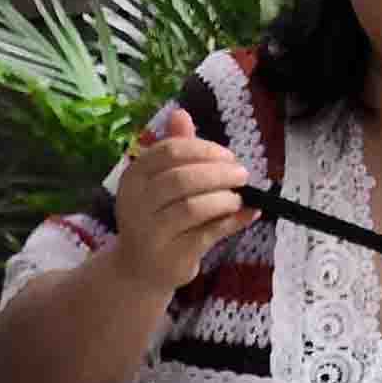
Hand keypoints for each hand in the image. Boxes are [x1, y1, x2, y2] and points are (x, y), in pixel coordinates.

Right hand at [107, 113, 250, 296]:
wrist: (139, 269)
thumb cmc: (156, 217)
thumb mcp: (160, 181)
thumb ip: (173, 148)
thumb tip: (181, 112)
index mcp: (134, 177)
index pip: (170, 151)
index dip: (204, 149)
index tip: (228, 155)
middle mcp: (136, 204)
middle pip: (182, 178)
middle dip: (219, 173)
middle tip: (242, 174)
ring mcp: (151, 233)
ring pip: (193, 207)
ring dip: (224, 199)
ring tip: (239, 198)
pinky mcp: (171, 257)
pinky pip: (207, 234)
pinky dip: (232, 222)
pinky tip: (247, 214)